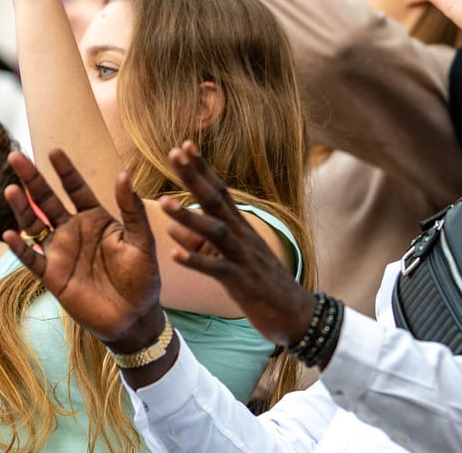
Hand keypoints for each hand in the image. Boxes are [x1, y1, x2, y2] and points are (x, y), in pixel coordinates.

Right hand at [2, 149, 164, 350]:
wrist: (135, 318)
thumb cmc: (142, 278)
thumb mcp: (142, 241)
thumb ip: (132, 210)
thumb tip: (124, 174)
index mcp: (96, 219)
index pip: (76, 188)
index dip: (65, 170)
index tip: (54, 151)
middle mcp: (74, 231)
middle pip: (47, 200)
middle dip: (32, 179)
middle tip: (14, 156)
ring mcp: (61, 252)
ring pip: (34, 225)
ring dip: (21, 208)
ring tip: (11, 189)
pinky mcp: (53, 276)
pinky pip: (32, 259)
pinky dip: (20, 248)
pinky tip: (9, 235)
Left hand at [158, 142, 312, 347]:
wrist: (298, 314)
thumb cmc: (264, 285)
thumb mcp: (237, 256)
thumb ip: (206, 240)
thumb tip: (173, 228)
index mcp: (241, 228)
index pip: (220, 190)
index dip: (202, 168)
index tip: (184, 145)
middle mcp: (243, 236)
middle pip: (216, 200)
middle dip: (194, 177)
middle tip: (173, 153)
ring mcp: (243, 258)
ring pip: (214, 231)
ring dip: (188, 216)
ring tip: (163, 202)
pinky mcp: (241, 282)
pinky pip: (216, 269)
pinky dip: (195, 261)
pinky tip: (174, 254)